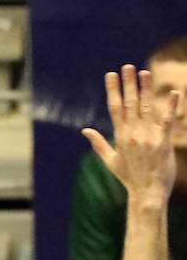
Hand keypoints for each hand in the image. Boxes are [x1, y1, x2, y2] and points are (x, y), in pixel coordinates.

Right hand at [84, 65, 178, 202]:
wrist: (146, 193)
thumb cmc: (129, 178)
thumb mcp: (110, 160)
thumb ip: (98, 143)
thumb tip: (85, 130)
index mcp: (120, 136)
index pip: (114, 108)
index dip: (112, 90)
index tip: (111, 75)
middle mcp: (132, 133)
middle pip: (129, 103)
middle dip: (128, 84)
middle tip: (128, 66)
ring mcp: (147, 138)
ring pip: (146, 108)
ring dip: (146, 89)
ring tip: (145, 72)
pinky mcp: (162, 143)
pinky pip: (167, 121)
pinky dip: (171, 106)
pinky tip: (175, 93)